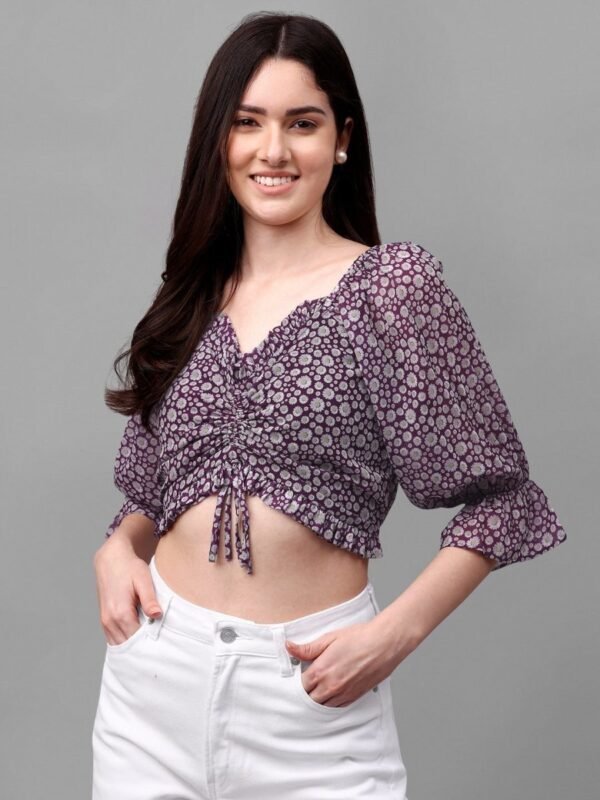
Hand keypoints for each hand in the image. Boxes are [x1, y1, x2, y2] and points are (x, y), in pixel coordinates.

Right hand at [93, 536, 162, 645]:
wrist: (111, 559)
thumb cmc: (129, 568)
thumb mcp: (143, 580)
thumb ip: (149, 599)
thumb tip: (157, 615)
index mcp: (121, 613)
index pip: (137, 639)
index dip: (150, 644)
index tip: (164, 647)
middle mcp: (110, 621)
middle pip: (128, 646)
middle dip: (142, 649)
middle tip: (160, 652)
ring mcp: (105, 622)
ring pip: (120, 645)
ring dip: (133, 648)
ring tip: (150, 648)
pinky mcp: (105, 621)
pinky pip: (114, 639)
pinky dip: (125, 643)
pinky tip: (138, 642)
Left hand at [285, 619, 400, 707]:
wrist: (384, 644)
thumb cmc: (359, 638)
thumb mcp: (329, 638)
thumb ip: (307, 648)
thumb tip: (289, 647)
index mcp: (321, 670)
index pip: (301, 685)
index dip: (299, 681)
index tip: (301, 675)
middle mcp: (330, 686)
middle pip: (309, 699)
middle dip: (307, 692)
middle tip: (309, 683)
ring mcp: (343, 694)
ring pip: (322, 706)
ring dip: (318, 699)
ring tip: (319, 689)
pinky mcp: (354, 697)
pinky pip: (336, 707)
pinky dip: (331, 703)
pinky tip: (331, 694)